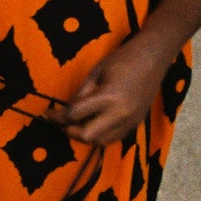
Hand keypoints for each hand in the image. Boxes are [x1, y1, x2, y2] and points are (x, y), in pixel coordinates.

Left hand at [58, 31, 172, 146]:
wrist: (154, 59)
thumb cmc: (122, 60)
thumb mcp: (96, 72)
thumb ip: (81, 94)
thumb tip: (67, 111)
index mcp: (108, 98)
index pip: (75, 115)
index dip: (57, 116)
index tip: (46, 115)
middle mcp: (120, 115)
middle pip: (87, 136)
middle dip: (71, 131)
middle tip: (63, 122)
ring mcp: (129, 122)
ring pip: (100, 142)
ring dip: (85, 135)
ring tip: (77, 123)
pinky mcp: (135, 125)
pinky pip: (112, 138)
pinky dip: (100, 135)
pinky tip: (94, 123)